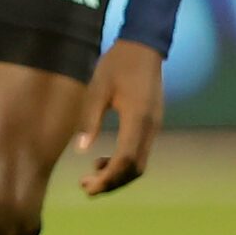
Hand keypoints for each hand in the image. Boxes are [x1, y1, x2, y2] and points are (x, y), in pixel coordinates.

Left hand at [75, 39, 164, 194]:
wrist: (143, 47)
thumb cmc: (117, 64)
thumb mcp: (97, 88)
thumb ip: (90, 119)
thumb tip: (81, 149)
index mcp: (137, 118)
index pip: (125, 160)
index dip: (108, 178)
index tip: (88, 187)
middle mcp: (150, 127)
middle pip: (135, 169)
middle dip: (112, 183)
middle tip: (86, 187)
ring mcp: (154, 127)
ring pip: (139, 164)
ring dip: (117, 175)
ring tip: (91, 176)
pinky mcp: (152, 124)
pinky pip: (140, 152)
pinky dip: (123, 163)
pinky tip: (102, 161)